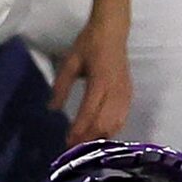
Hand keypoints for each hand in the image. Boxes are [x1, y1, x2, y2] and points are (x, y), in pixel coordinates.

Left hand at [50, 15, 133, 144]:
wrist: (113, 31)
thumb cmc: (89, 44)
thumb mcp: (70, 62)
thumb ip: (61, 86)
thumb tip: (52, 109)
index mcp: (100, 81)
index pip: (89, 112)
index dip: (79, 130)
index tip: (67, 142)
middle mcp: (115, 90)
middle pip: (104, 123)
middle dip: (89, 139)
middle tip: (74, 150)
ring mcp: (125, 93)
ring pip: (116, 123)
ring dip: (101, 137)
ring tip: (87, 146)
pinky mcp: (129, 93)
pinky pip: (123, 117)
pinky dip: (113, 129)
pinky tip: (102, 135)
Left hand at [51, 138, 181, 181]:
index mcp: (130, 161)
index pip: (98, 159)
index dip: (76, 163)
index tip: (56, 173)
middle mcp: (136, 153)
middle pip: (101, 152)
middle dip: (77, 159)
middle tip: (55, 168)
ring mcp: (149, 154)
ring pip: (115, 152)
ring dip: (92, 158)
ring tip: (70, 165)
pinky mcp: (161, 158)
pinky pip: (137, 158)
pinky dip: (118, 159)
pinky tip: (102, 162)